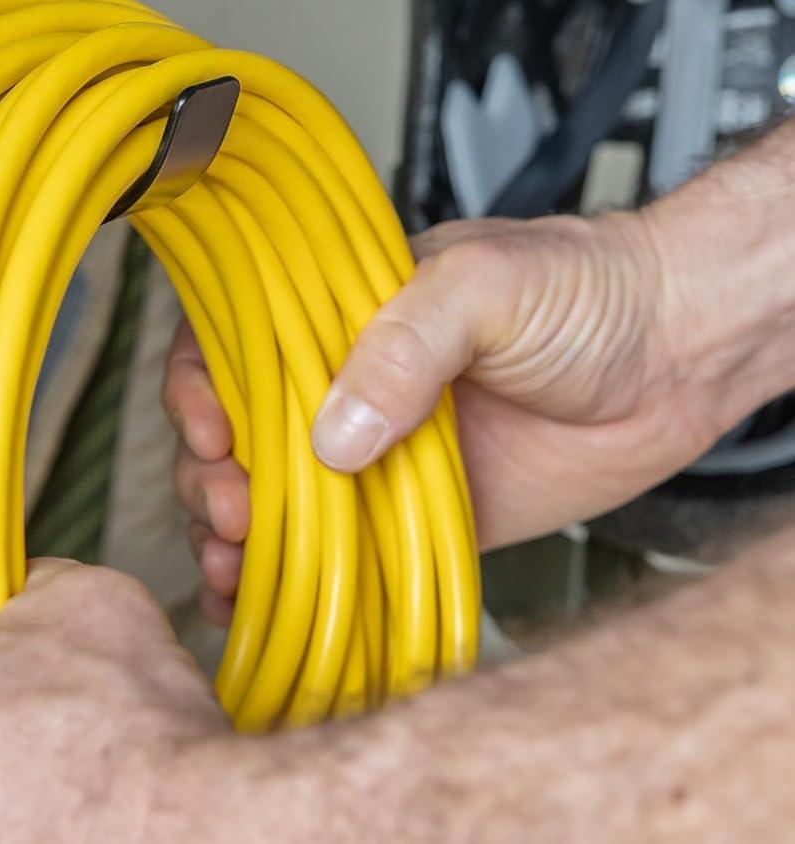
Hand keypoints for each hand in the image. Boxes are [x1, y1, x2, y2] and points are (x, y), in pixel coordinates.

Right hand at [165, 211, 730, 622]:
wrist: (680, 352)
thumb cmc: (583, 285)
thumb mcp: (482, 283)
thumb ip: (404, 345)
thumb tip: (333, 432)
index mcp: (339, 309)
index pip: (234, 341)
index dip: (199, 387)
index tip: (210, 432)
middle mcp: (346, 380)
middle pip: (237, 429)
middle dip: (212, 475)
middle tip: (234, 507)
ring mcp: (378, 450)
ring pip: (274, 495)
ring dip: (236, 533)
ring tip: (236, 561)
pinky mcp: (418, 512)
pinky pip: (341, 549)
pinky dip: (293, 578)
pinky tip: (259, 597)